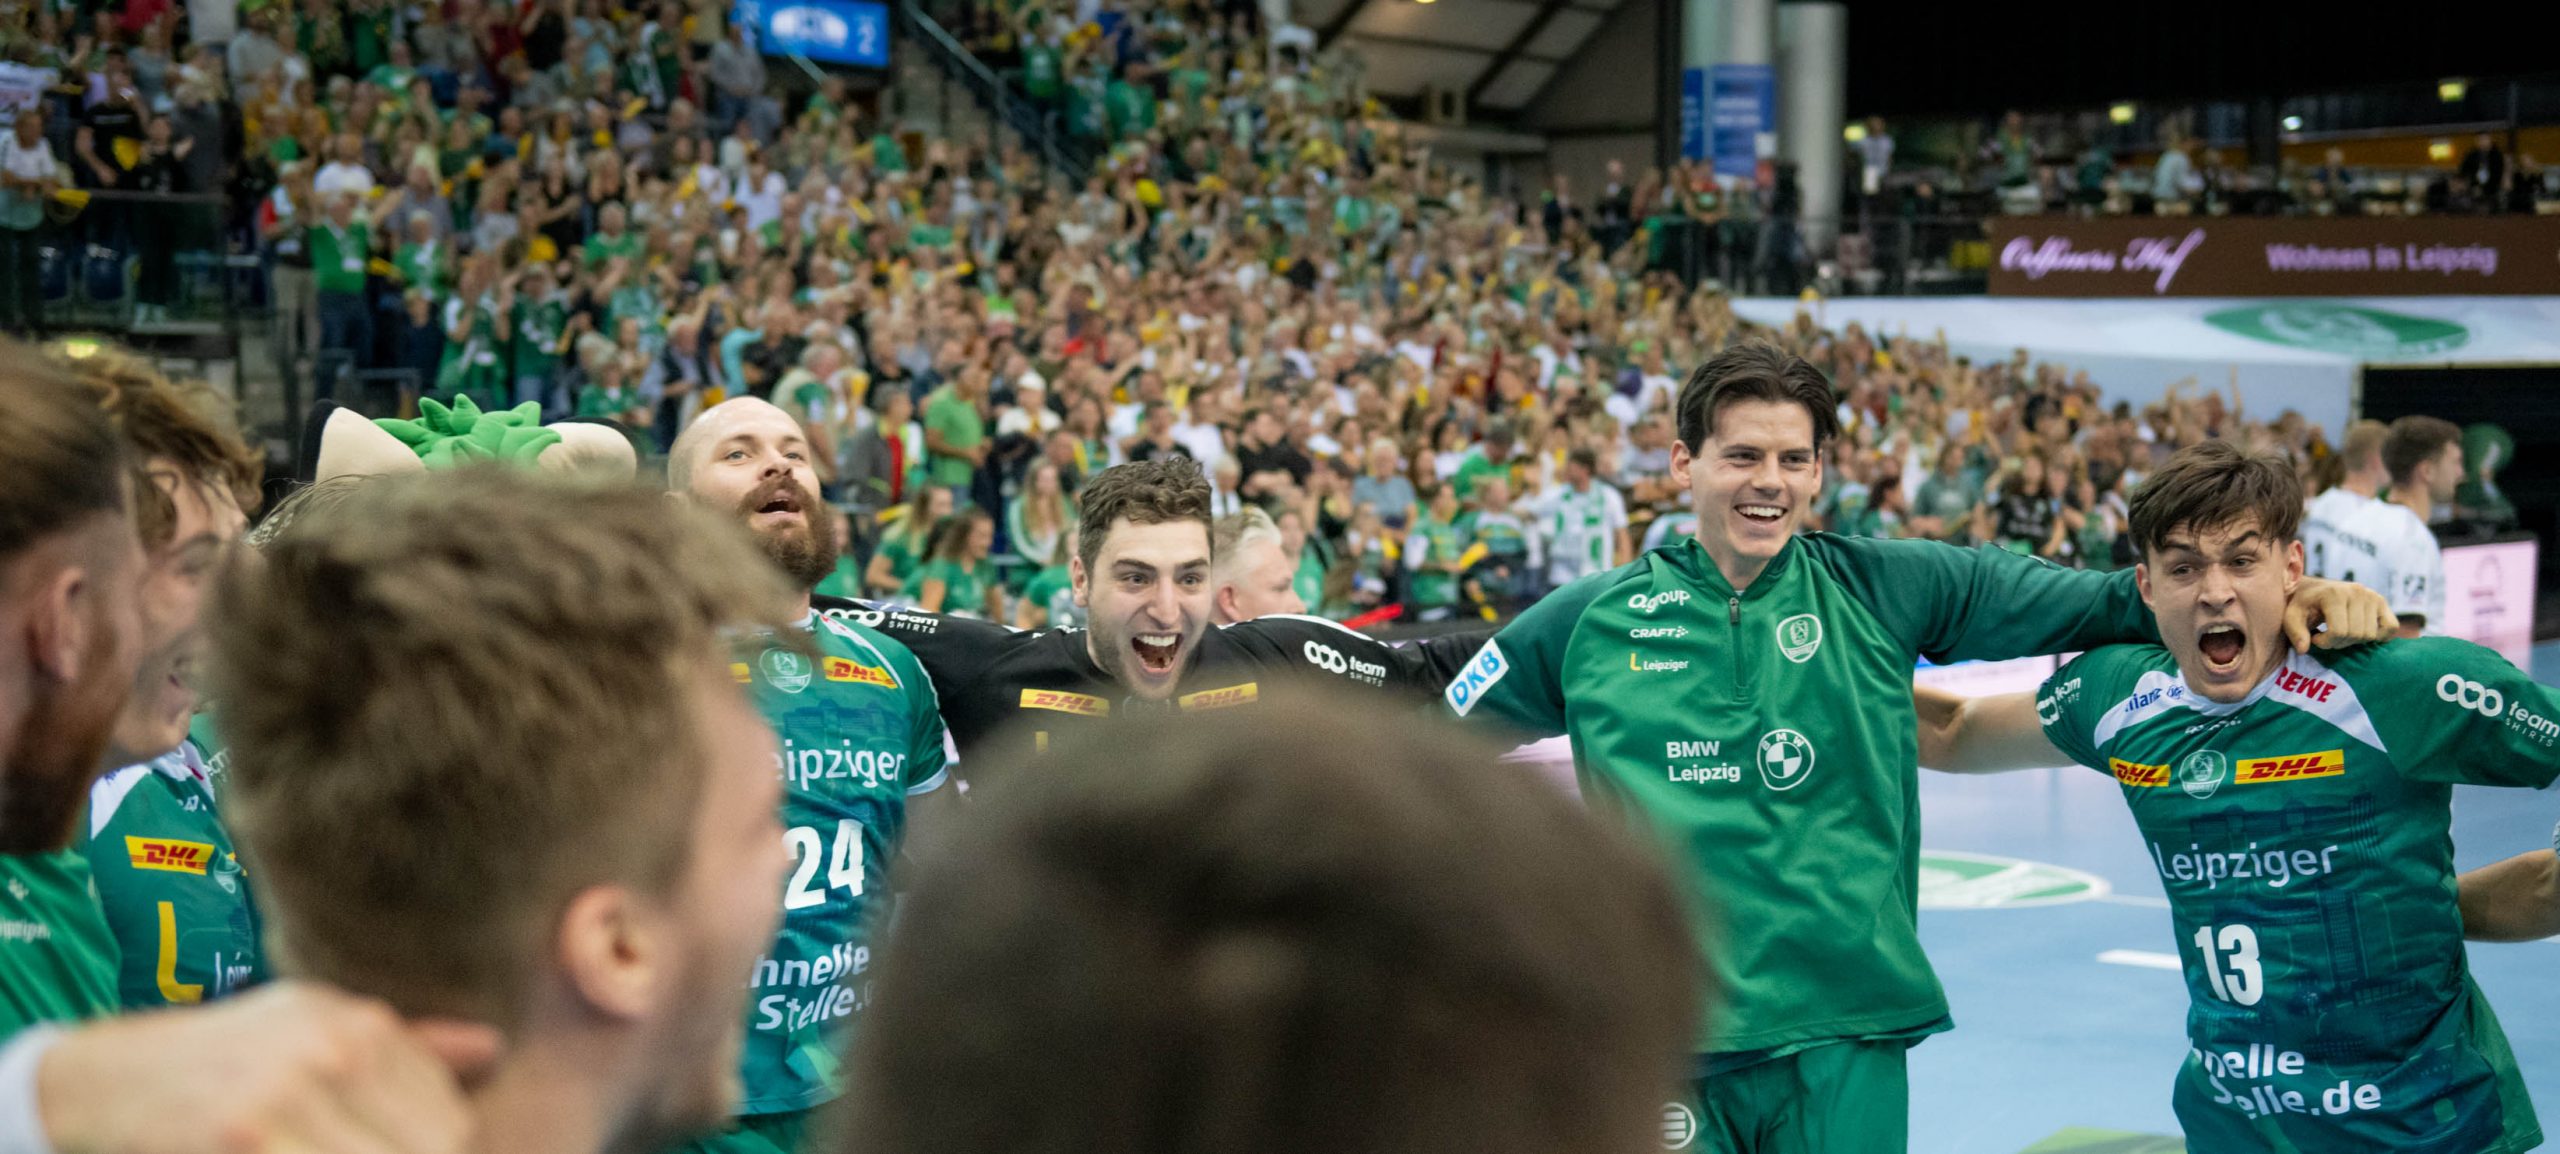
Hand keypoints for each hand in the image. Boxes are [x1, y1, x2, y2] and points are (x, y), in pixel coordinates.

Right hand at [39, 982, 503, 1153]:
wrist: (104, 1080)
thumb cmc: (225, 1056)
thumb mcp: (311, 1026)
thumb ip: (405, 1048)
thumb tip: (492, 1049)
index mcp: (358, 1024)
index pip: (451, 1121)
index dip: (440, 1152)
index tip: (403, 1147)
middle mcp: (333, 1052)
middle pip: (432, 1147)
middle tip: (365, 1150)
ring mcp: (289, 1096)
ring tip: (335, 1149)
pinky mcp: (245, 1138)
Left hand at [2283, 576, 2397, 651]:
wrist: (2313, 589)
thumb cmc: (2302, 605)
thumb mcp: (2291, 616)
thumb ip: (2295, 632)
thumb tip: (2304, 649)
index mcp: (2334, 594)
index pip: (2339, 632)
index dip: (2326, 642)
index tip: (2315, 637)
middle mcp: (2357, 592)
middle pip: (2356, 635)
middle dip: (2339, 642)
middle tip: (2328, 636)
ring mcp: (2372, 596)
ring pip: (2371, 635)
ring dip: (2354, 641)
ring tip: (2340, 632)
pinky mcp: (2382, 602)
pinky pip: (2391, 627)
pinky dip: (2379, 636)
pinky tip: (2361, 633)